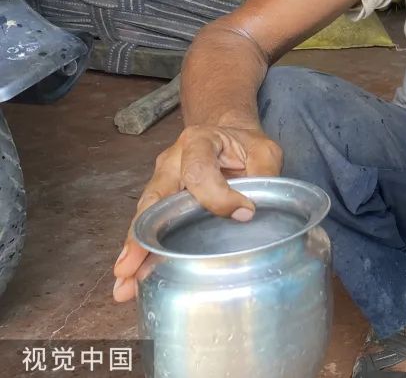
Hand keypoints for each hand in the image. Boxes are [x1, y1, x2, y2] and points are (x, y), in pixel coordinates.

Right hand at [112, 124, 282, 302]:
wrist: (231, 136)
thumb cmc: (245, 146)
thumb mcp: (264, 151)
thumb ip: (264, 175)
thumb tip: (256, 211)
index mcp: (199, 141)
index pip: (199, 172)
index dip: (219, 197)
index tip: (245, 213)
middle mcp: (172, 161)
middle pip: (155, 199)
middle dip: (142, 235)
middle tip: (130, 268)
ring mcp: (163, 181)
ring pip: (145, 218)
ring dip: (135, 252)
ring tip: (125, 284)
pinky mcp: (163, 201)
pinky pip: (150, 227)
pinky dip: (142, 253)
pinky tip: (132, 279)